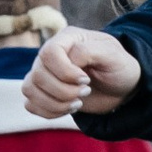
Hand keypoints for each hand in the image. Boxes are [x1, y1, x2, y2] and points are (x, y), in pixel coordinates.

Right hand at [23, 26, 143, 118]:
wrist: (121, 87)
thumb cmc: (119, 67)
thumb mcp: (112, 55)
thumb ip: (89, 51)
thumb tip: (69, 58)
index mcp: (67, 39)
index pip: (49, 53)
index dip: (64, 71)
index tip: (86, 80)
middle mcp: (50, 55)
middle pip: (38, 75)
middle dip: (63, 91)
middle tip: (86, 92)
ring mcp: (44, 73)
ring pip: (29, 90)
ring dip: (55, 103)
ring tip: (78, 104)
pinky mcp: (43, 92)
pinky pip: (30, 104)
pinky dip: (49, 112)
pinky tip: (68, 109)